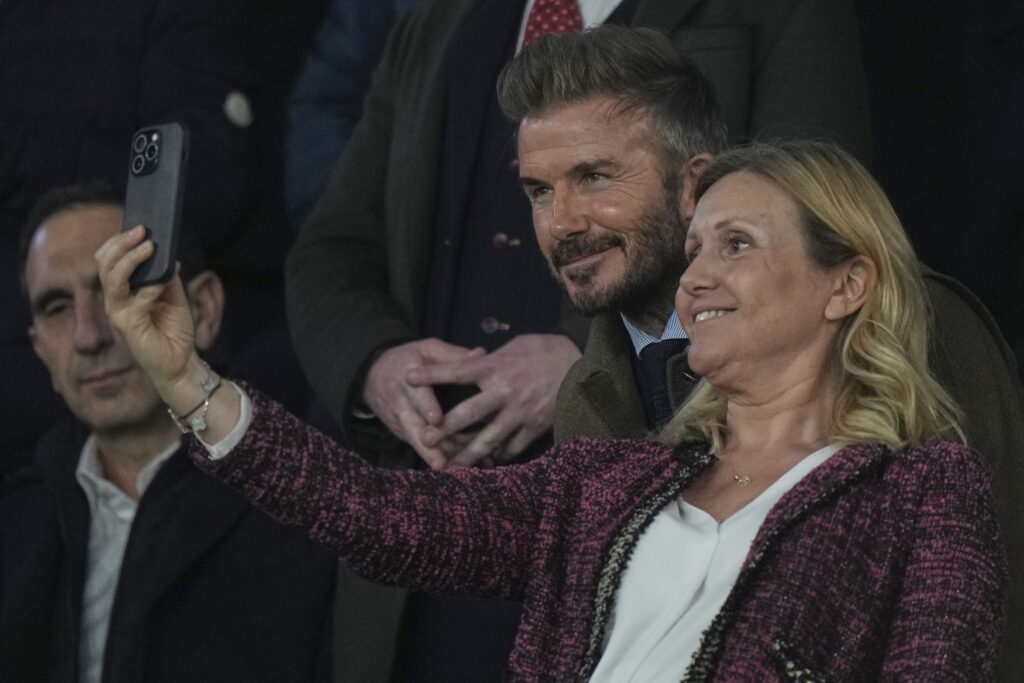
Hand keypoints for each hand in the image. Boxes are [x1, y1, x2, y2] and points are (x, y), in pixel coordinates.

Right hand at [95, 226, 195, 392]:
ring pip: (113, 280)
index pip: (109, 260)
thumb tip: (168, 255)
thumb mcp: (174, 295)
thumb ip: (167, 276)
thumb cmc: (174, 329)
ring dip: (131, 260)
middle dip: (121, 244)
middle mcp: (116, 300)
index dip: (120, 242)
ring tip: (149, 247)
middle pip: (105, 265)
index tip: (139, 227)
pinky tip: (161, 283)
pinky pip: (135, 302)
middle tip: (142, 231)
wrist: (181, 360)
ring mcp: (119, 314)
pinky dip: (149, 289)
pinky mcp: (129, 327)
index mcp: (123, 291)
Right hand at [363, 339, 483, 468]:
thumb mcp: (427, 350)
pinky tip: (459, 467)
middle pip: (413, 428)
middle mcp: (402, 403)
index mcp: (409, 379)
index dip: (427, 407)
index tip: (437, 420)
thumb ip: (453, 355)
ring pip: (416, 442)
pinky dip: (438, 456)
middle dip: (426, 447)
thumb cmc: (408, 360)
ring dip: (434, 457)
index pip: (418, 394)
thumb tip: (481, 354)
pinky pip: (420, 446)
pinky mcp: (402, 433)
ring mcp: (400, 422)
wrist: (372, 374)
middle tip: (441, 462)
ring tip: (451, 471)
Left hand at [410, 334, 580, 468]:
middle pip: (466, 414)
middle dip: (442, 428)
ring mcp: (519, 414)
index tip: (407, 377)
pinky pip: (512, 448)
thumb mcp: (516, 346)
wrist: (584, 368)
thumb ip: (492, 360)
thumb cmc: (548, 351)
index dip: (431, 375)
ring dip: (466, 455)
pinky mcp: (535, 428)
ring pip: (487, 439)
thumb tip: (474, 363)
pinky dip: (498, 457)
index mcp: (496, 367)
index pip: (457, 371)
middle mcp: (504, 392)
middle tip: (423, 438)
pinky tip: (487, 464)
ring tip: (448, 468)